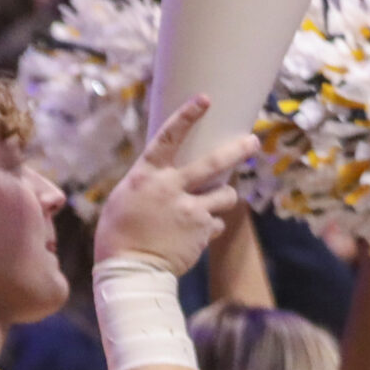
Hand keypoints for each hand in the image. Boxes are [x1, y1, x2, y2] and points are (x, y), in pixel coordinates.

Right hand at [96, 95, 255, 274]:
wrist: (130, 270)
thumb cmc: (118, 234)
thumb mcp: (126, 199)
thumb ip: (151, 185)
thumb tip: (171, 179)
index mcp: (147, 176)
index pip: (168, 138)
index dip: (187, 116)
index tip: (205, 99)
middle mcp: (171, 188)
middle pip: (214, 162)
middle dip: (237, 150)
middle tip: (252, 142)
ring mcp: (190, 209)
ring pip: (225, 195)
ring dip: (223, 199)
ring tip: (213, 206)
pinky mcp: (202, 230)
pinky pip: (215, 224)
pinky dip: (208, 228)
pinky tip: (190, 237)